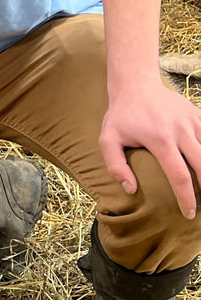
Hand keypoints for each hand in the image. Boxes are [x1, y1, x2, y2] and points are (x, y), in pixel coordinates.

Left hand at [100, 82, 200, 218]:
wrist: (136, 86)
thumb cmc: (120, 116)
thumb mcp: (108, 140)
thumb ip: (116, 166)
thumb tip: (131, 189)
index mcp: (160, 141)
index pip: (180, 176)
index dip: (186, 198)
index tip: (189, 213)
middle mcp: (181, 132)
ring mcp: (193, 122)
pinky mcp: (199, 116)